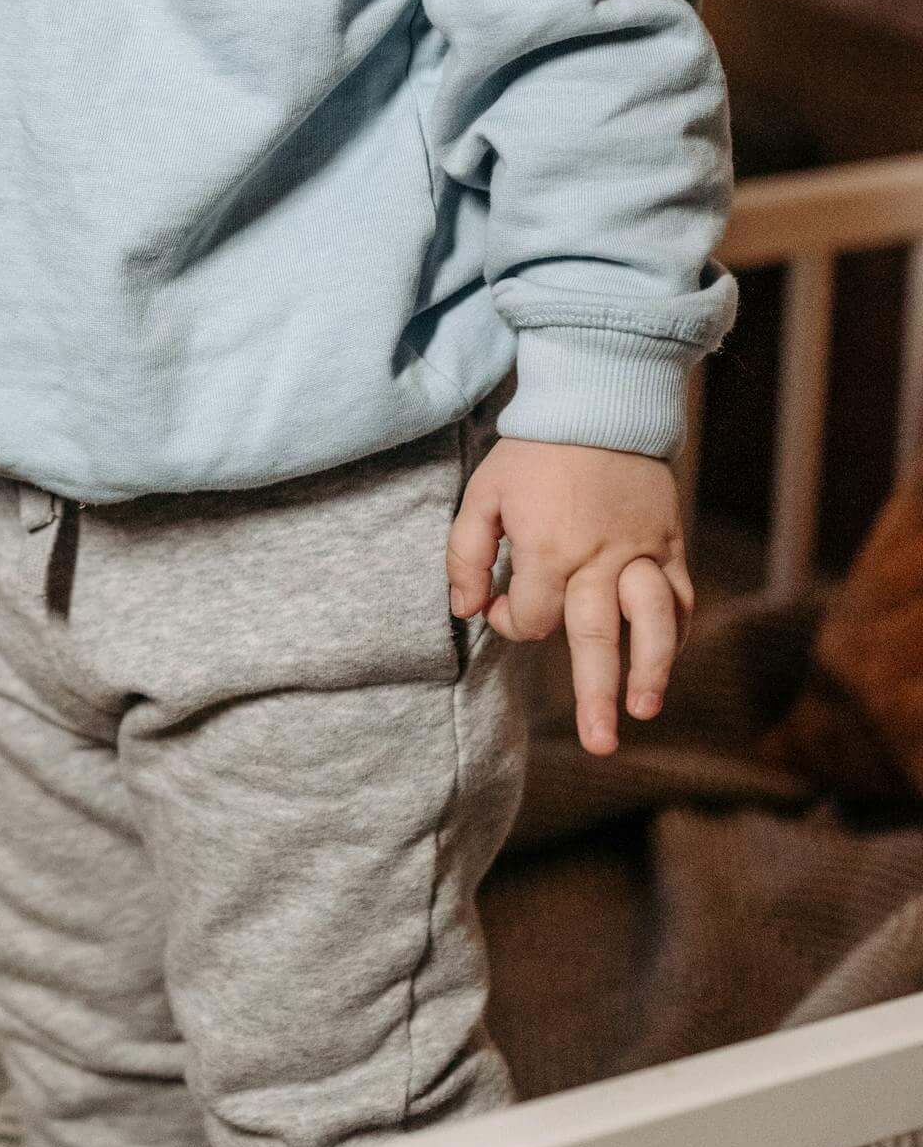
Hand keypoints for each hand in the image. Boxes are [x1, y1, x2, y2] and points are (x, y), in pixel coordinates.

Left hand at [446, 436, 692, 758]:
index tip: (498, 605)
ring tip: (644, 710)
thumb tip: (466, 610)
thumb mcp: (482, 494)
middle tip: (599, 745)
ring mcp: (641, 551)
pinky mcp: (669, 540)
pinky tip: (666, 659)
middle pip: (597, 637)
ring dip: (652, 669)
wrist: (597, 401)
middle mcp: (598, 557)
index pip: (530, 616)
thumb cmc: (533, 452)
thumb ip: (466, 553)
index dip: (509, 620)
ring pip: (653, 621)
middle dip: (595, 695)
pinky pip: (680, 594)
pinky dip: (676, 629)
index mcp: (548, 548)